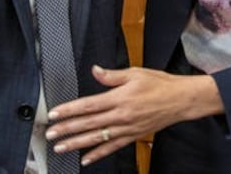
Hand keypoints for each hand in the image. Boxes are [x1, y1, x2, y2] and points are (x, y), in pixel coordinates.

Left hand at [45, 65, 222, 166]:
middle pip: (88, 124)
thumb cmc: (159, 84)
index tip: (55, 114)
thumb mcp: (134, 73)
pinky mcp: (132, 136)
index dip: (69, 110)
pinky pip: (112, 147)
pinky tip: (86, 158)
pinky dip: (98, 154)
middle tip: (51, 134)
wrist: (180, 100)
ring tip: (61, 147)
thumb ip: (111, 76)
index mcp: (119, 98)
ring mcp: (126, 128)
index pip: (88, 105)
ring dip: (77, 143)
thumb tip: (95, 71)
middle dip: (67, 129)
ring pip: (97, 138)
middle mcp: (120, 116)